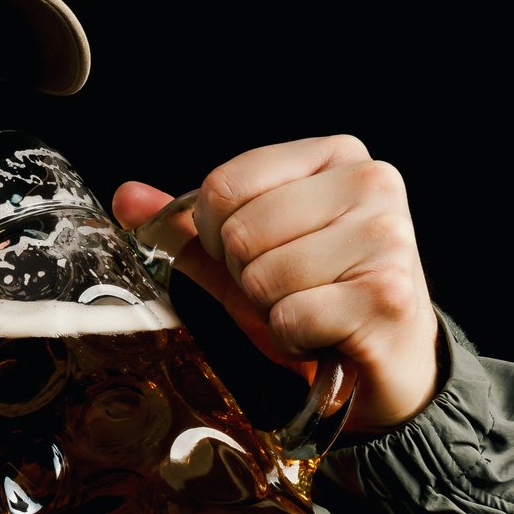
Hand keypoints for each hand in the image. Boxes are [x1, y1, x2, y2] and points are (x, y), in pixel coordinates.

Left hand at [112, 135, 440, 434]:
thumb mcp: (247, 255)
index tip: (253, 254)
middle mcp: (371, 182)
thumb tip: (125, 197)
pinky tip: (324, 332)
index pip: (222, 185)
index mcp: (334, 155)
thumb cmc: (316, 296)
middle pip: (239, 232)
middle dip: (245, 277)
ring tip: (309, 308)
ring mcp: (387, 236)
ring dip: (271, 310)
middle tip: (286, 289)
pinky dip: (293, 337)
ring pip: (263, 277)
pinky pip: (289, 317)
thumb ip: (188, 227)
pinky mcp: (388, 294)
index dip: (215, 236)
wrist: (388, 358)